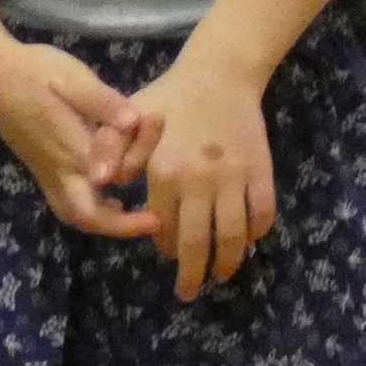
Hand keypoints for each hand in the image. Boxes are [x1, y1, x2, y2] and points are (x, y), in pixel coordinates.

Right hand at [0, 36, 158, 240]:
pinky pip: (67, 203)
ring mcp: (47, 172)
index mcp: (71, 147)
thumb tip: (134, 121)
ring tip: (136, 217)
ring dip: (104, 222)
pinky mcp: (42, 169)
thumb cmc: (32, 71)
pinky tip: (112, 199)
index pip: (111, 176)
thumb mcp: (71, 77)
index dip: (136, 179)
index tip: (161, 186)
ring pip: (74, 214)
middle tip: (153, 221)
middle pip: (86, 215)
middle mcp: (59, 168)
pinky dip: (91, 210)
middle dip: (119, 226)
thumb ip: (102, 101)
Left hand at [118, 47, 278, 301]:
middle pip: (198, 243)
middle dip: (193, 275)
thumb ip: (111, 149)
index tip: (167, 257)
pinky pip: (263, 213)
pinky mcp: (261, 171)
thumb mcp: (131, 118)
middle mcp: (200, 180)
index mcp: (166, 171)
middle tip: (189, 293)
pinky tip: (248, 239)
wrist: (220, 72)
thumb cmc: (169, 97)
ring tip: (221, 276)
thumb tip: (102, 183)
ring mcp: (234, 178)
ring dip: (228, 263)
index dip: (165, 249)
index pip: (163, 228)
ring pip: (234, 236)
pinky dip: (257, 232)